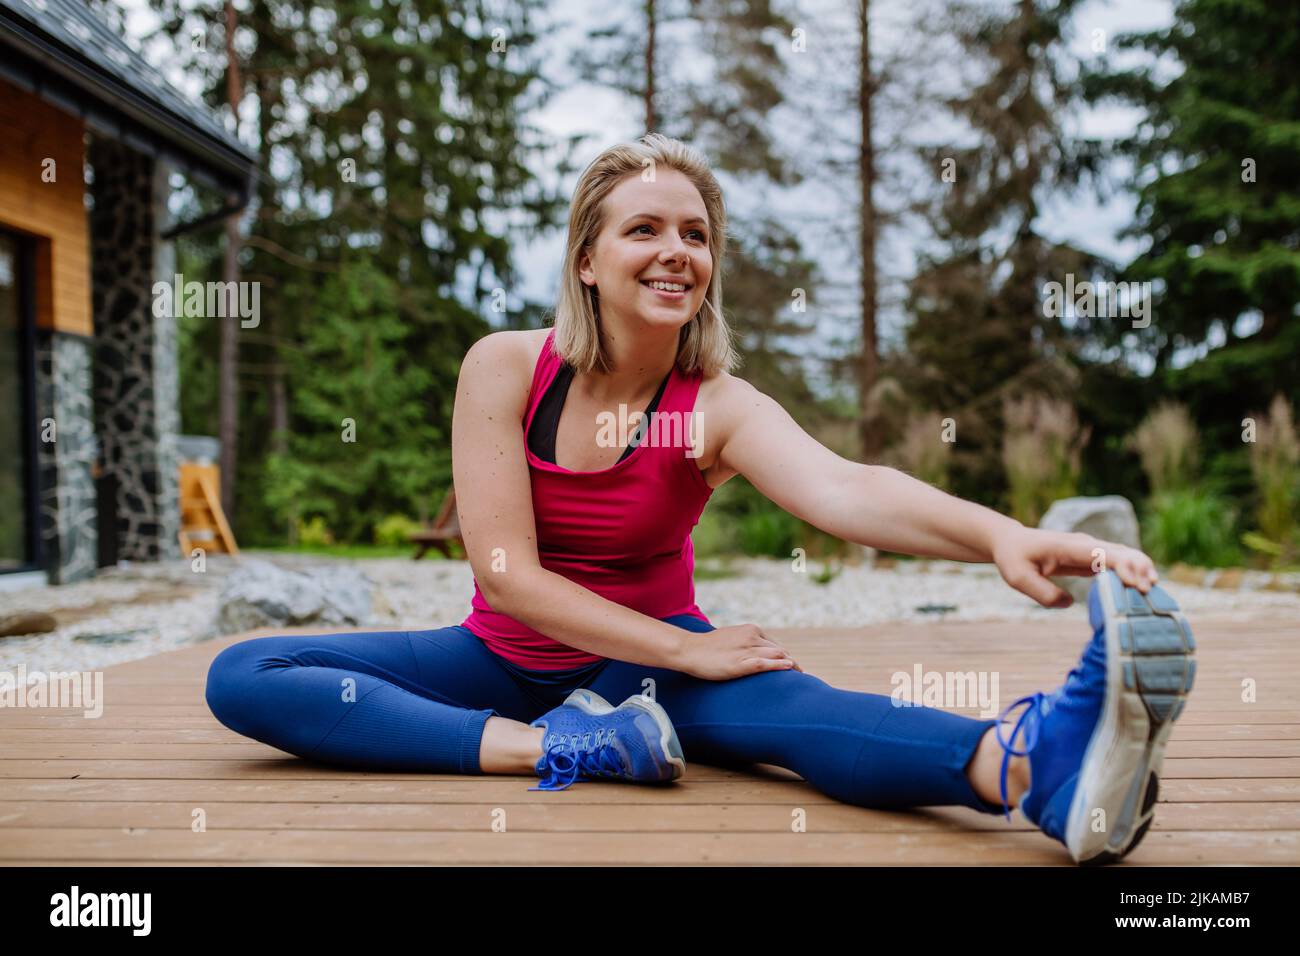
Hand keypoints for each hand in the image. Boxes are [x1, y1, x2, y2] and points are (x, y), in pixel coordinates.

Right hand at [673, 624, 803, 680]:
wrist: (690, 649)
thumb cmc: (708, 647)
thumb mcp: (731, 639)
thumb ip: (745, 643)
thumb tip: (756, 652)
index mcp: (751, 630)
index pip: (775, 644)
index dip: (785, 657)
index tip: (793, 667)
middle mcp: (752, 637)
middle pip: (780, 650)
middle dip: (793, 662)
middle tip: (804, 675)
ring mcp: (747, 649)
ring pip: (777, 655)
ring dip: (792, 665)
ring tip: (802, 677)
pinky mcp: (741, 663)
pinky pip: (765, 663)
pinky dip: (779, 665)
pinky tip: (789, 669)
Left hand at [990, 526, 1158, 608]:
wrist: (1012, 543)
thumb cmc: (1014, 559)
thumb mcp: (1018, 578)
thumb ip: (1042, 593)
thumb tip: (1068, 604)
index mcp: (1070, 546)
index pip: (1104, 553)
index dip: (1124, 566)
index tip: (1137, 584)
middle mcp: (1086, 545)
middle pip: (1123, 552)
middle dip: (1140, 570)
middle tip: (1150, 594)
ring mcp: (1092, 550)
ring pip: (1125, 557)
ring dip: (1141, 572)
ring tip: (1153, 595)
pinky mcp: (1093, 559)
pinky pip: (1118, 566)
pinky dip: (1133, 576)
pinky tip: (1141, 593)